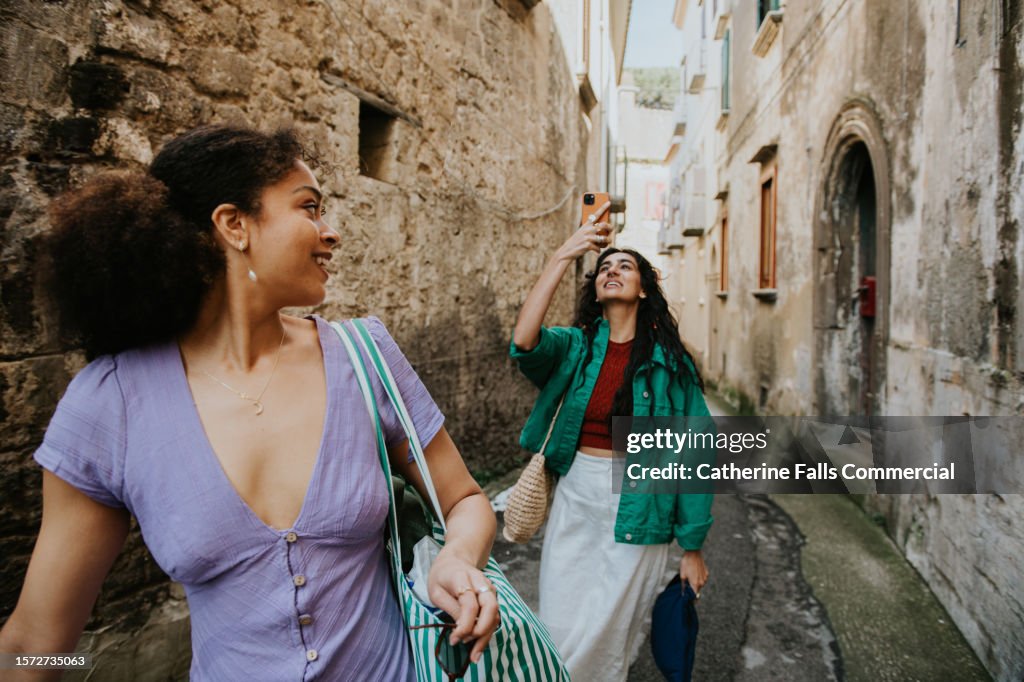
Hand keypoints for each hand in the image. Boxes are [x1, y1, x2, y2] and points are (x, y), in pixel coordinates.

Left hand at [427, 547, 500, 662]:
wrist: (455, 560)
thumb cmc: (442, 576)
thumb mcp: (436, 591)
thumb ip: (450, 607)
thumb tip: (461, 629)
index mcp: (462, 577)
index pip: (469, 604)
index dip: (464, 625)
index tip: (454, 639)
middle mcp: (481, 582)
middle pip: (490, 608)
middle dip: (481, 631)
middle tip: (467, 647)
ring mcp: (489, 590)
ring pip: (495, 614)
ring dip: (486, 636)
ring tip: (474, 656)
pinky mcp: (492, 597)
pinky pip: (494, 617)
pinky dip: (487, 633)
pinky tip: (478, 647)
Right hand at [553, 201, 612, 261]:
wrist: (567, 251)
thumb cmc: (577, 241)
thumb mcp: (582, 233)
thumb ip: (591, 230)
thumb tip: (604, 230)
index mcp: (586, 225)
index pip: (596, 214)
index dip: (603, 208)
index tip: (609, 202)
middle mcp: (588, 229)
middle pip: (604, 225)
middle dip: (610, 228)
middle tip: (611, 231)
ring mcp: (588, 237)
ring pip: (604, 238)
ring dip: (607, 241)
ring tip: (607, 242)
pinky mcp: (588, 245)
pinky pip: (598, 248)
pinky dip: (598, 250)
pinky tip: (596, 250)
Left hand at [679, 550, 707, 597]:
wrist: (693, 552)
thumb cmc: (686, 563)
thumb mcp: (682, 575)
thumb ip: (684, 586)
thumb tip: (683, 593)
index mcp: (696, 584)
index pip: (695, 596)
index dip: (691, 598)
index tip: (688, 598)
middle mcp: (702, 582)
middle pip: (697, 590)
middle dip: (692, 588)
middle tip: (686, 583)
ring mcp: (705, 577)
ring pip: (700, 584)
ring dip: (696, 582)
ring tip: (690, 575)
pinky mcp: (706, 573)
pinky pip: (702, 578)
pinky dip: (699, 577)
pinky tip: (694, 571)